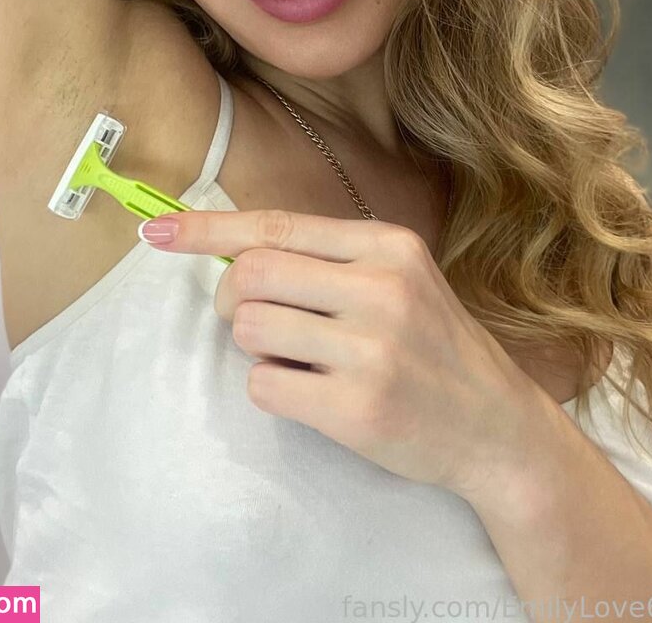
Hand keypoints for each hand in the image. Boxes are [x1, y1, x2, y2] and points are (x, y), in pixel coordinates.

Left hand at [139, 208, 543, 499]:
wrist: (495, 426)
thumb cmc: (432, 344)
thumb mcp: (397, 278)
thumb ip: (325, 260)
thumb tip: (229, 252)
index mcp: (387, 245)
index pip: (275, 226)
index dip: (207, 229)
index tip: (156, 232)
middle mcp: (381, 288)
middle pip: (250, 275)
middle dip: (231, 300)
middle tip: (253, 319)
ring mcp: (372, 350)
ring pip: (250, 329)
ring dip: (257, 346)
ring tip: (301, 357)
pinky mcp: (358, 409)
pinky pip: (264, 386)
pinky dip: (274, 388)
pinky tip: (314, 393)